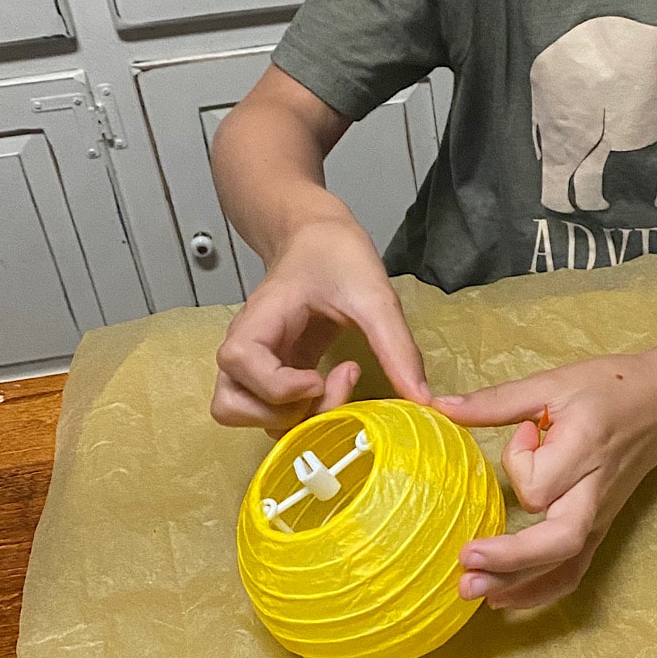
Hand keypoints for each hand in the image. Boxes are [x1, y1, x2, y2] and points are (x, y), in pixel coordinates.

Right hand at [211, 217, 430, 433]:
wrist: (319, 238)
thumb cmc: (334, 255)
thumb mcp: (372, 295)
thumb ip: (396, 347)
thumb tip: (421, 400)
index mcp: (256, 322)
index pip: (239, 367)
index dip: (279, 386)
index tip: (319, 378)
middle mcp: (245, 352)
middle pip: (234, 408)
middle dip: (288, 413)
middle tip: (330, 384)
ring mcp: (256, 368)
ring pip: (249, 419)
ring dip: (293, 420)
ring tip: (332, 387)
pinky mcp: (276, 376)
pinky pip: (275, 413)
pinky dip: (302, 415)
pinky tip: (334, 384)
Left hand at [433, 349, 656, 609]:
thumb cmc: (610, 388)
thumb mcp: (552, 384)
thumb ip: (496, 401)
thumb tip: (439, 407)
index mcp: (584, 451)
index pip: (540, 482)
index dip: (519, 462)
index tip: (522, 433)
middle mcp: (594, 493)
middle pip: (556, 542)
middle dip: (509, 559)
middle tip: (464, 560)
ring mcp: (599, 517)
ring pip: (562, 566)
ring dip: (517, 584)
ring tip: (470, 589)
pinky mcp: (600, 529)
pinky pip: (573, 572)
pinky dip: (539, 591)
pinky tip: (503, 599)